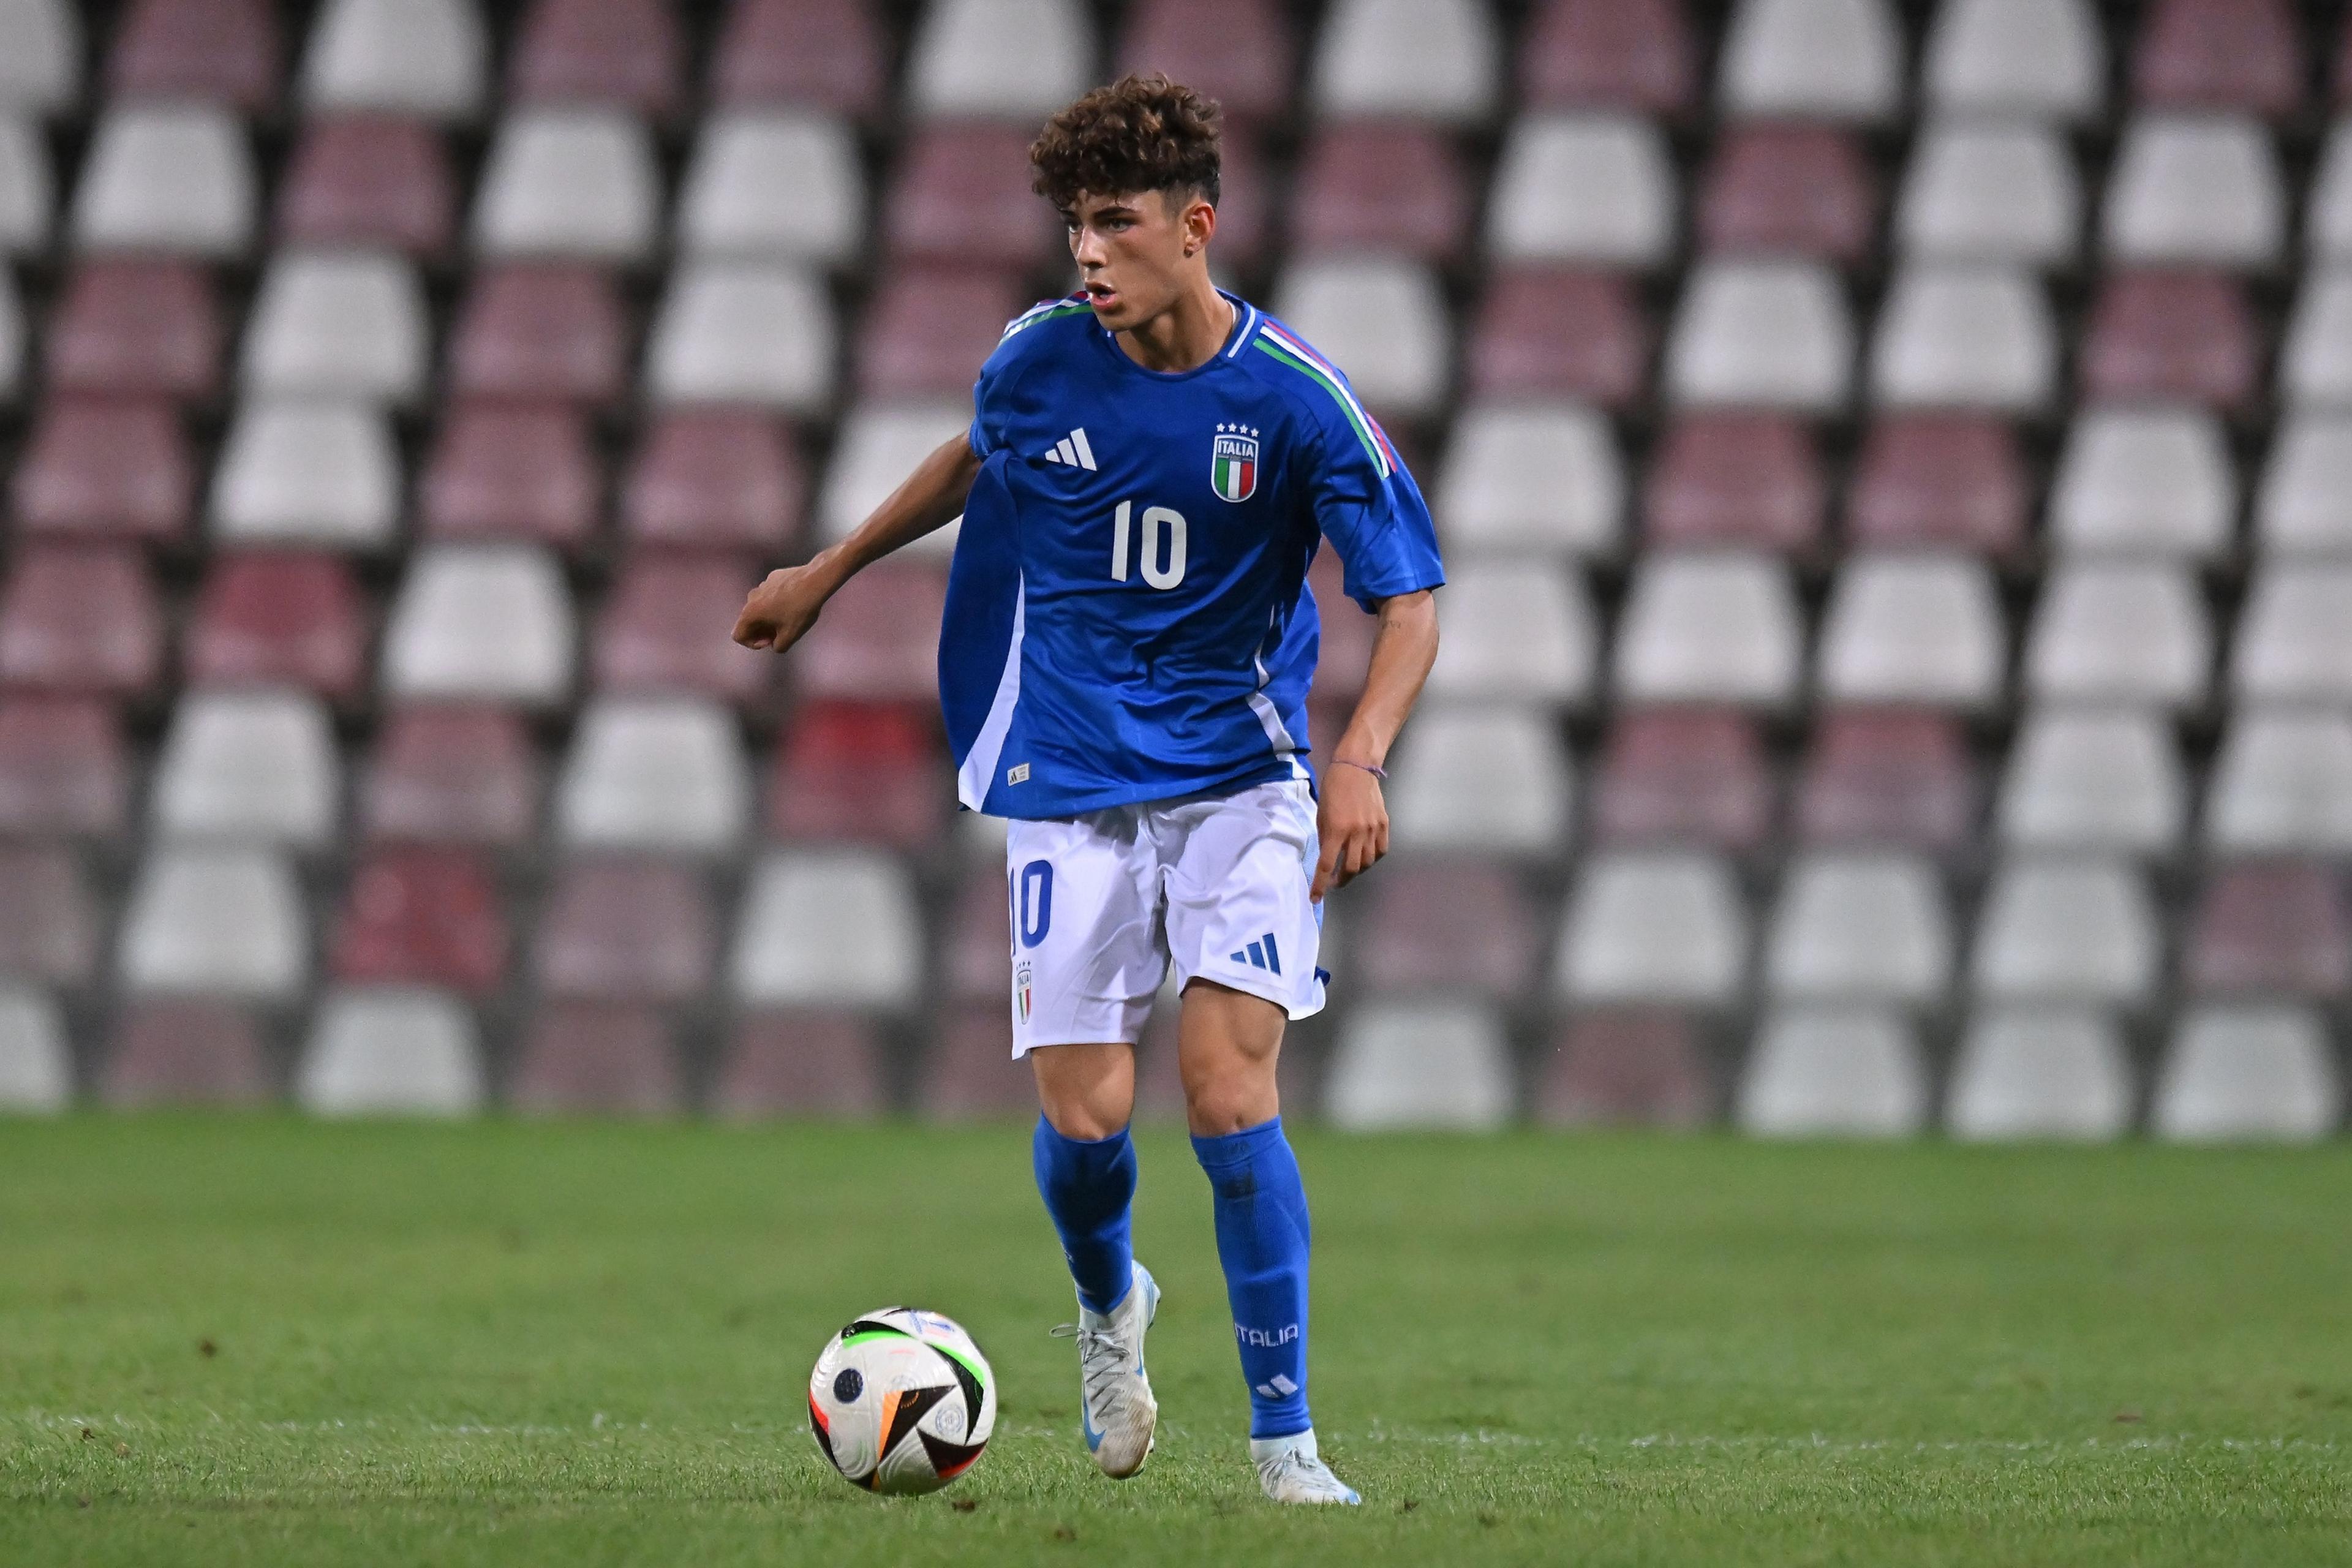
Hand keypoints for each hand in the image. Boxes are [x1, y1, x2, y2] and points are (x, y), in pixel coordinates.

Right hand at [732, 562, 834, 653]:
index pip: (738, 635)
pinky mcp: (773, 578)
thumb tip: (775, 644)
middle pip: (749, 621)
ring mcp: (762, 585)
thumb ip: (777, 646)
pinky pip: (769, 596)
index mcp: (750, 613)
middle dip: (762, 631)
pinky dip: (777, 603)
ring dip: (769, 617)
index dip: (753, 643)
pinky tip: (793, 604)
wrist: (814, 581)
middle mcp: (751, 598)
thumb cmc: (800, 609)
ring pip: (760, 607)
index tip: (770, 640)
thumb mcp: (790, 636)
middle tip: (780, 633)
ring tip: (788, 619)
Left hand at [1312, 763, 1388, 902]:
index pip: (1327, 865)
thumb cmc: (1333, 789)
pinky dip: (1372, 858)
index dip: (1321, 885)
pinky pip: (1381, 850)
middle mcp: (1356, 833)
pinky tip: (1365, 856)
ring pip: (1368, 862)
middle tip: (1334, 882)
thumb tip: (1328, 858)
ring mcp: (1372, 829)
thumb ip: (1325, 838)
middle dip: (1341, 880)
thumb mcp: (1321, 815)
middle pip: (1352, 869)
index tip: (1316, 897)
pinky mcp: (1384, 824)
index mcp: (1336, 830)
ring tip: (1349, 868)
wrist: (1356, 768)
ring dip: (1357, 870)